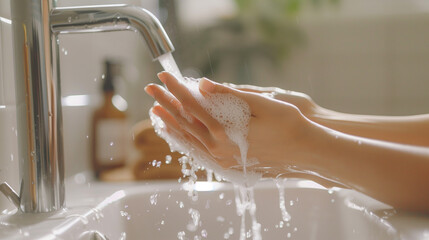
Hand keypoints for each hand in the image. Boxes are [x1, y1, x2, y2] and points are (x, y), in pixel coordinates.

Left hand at [145, 72, 315, 171]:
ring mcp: (223, 159)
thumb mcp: (263, 103)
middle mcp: (219, 147)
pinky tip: (180, 136)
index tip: (163, 76)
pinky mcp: (229, 165)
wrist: (307, 153)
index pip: (192, 105)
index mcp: (226, 130)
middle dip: (166, 103)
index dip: (176, 88)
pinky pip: (199, 152)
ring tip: (157, 113)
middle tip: (151, 90)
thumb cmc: (290, 125)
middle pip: (184, 123)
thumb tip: (203, 84)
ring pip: (188, 140)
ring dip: (172, 124)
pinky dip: (185, 141)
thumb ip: (230, 95)